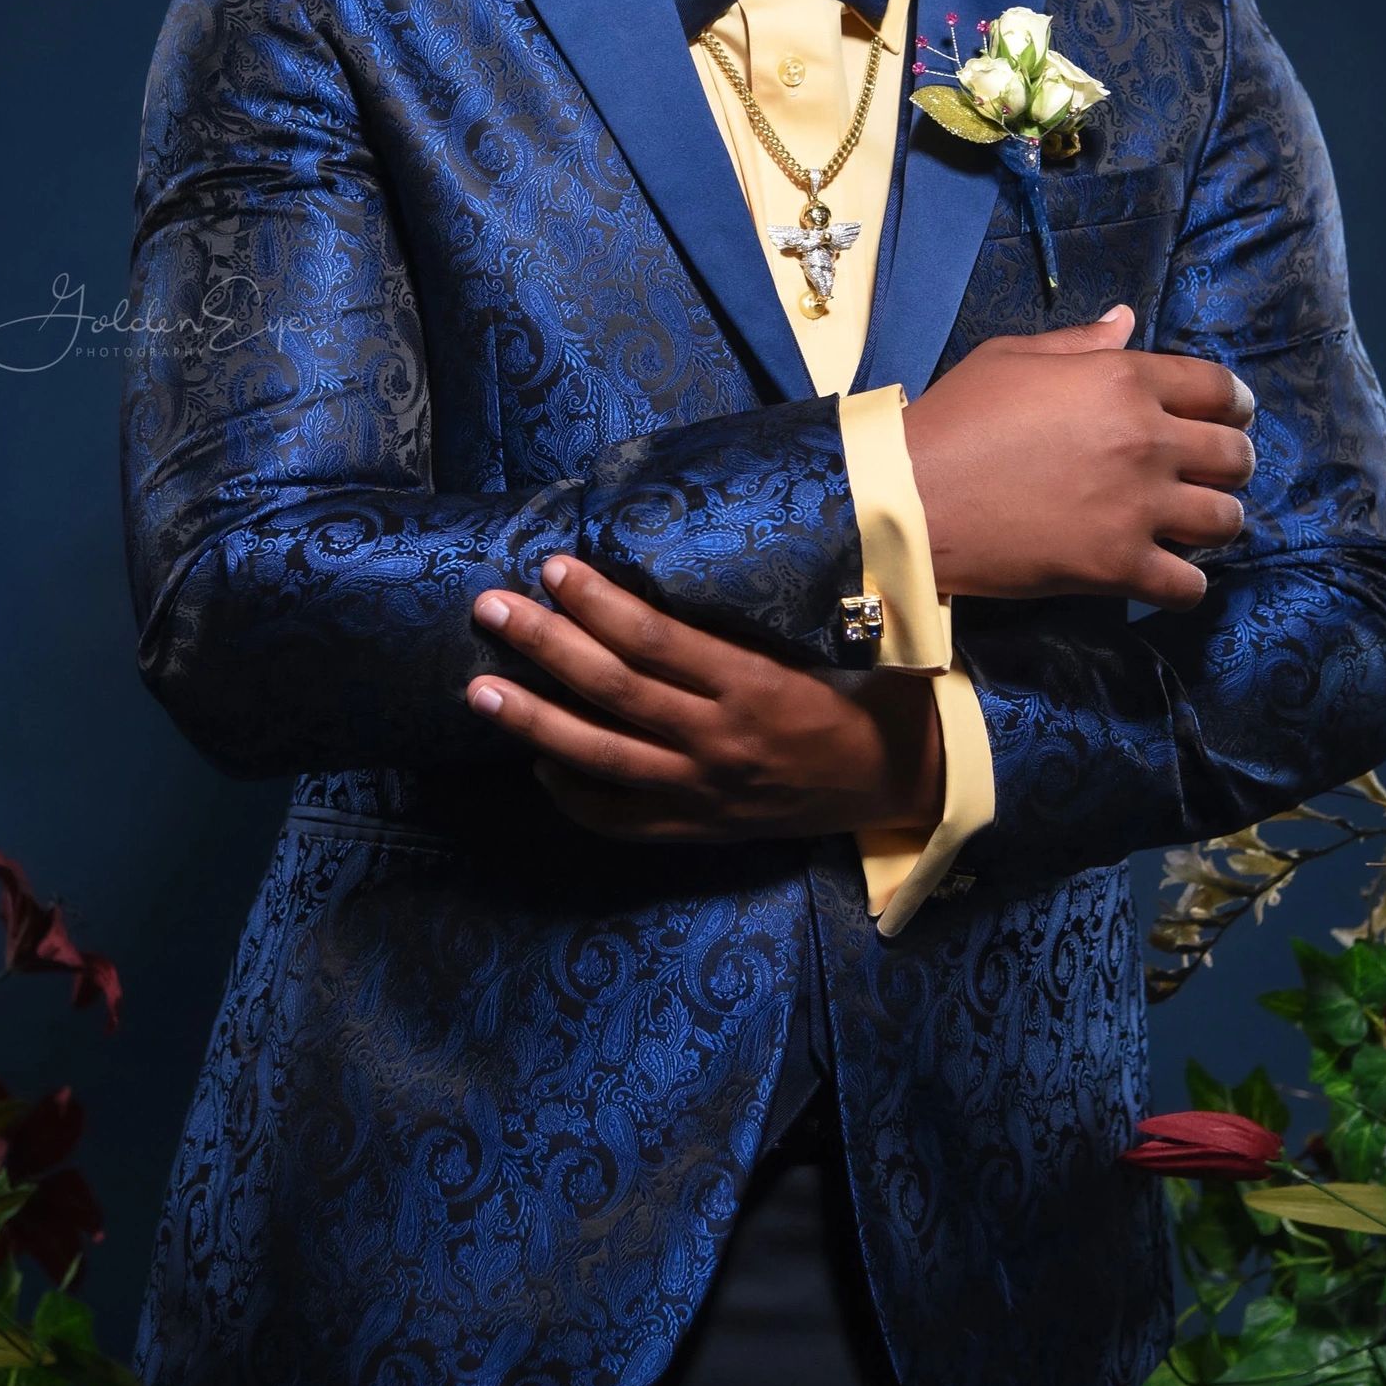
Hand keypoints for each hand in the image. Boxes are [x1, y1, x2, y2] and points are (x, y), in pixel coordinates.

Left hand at [466, 555, 943, 841]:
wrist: (906, 782)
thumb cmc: (870, 692)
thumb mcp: (830, 640)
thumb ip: (759, 613)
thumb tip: (686, 557)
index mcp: (754, 686)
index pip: (655, 640)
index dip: (597, 603)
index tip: (554, 568)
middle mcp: (720, 742)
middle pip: (612, 690)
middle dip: (543, 645)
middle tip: (491, 608)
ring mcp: (705, 792)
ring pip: (601, 756)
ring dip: (534, 721)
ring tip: (479, 689)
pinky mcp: (701, 828)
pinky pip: (622, 818)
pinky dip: (573, 794)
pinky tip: (537, 763)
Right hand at [901, 303, 1257, 609]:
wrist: (911, 497)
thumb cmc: (954, 419)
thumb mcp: (1010, 357)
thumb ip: (1078, 343)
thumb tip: (1126, 321)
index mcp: (1123, 380)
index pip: (1217, 387)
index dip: (1232, 402)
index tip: (1231, 415)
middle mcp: (1145, 440)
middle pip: (1234, 454)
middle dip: (1231, 462)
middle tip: (1211, 473)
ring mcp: (1137, 507)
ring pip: (1226, 519)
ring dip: (1217, 520)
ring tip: (1194, 524)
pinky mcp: (1119, 566)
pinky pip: (1189, 585)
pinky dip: (1186, 585)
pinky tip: (1169, 576)